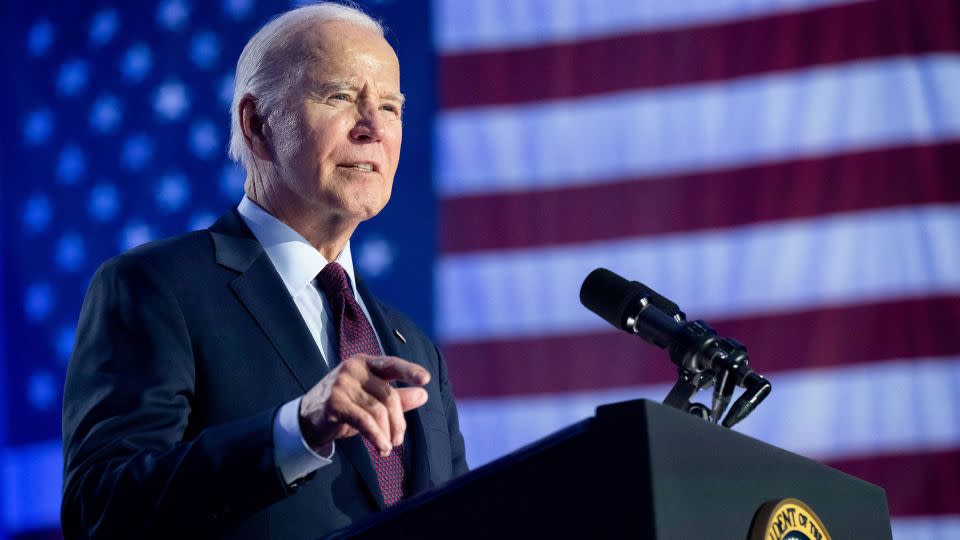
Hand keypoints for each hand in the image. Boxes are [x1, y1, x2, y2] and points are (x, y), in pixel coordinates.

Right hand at [298, 354, 429, 455]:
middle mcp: (353, 369)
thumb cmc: (345, 406)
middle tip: (398, 440)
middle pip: (388, 395)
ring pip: (377, 410)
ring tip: (387, 448)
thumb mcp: (372, 400)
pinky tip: (381, 448)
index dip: (409, 371)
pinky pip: (364, 421)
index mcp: (365, 363)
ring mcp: (342, 384)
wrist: (308, 419)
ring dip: (386, 433)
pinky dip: (376, 436)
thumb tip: (424, 394)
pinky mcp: (334, 403)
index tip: (425, 379)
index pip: (391, 364)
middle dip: (398, 421)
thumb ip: (398, 396)